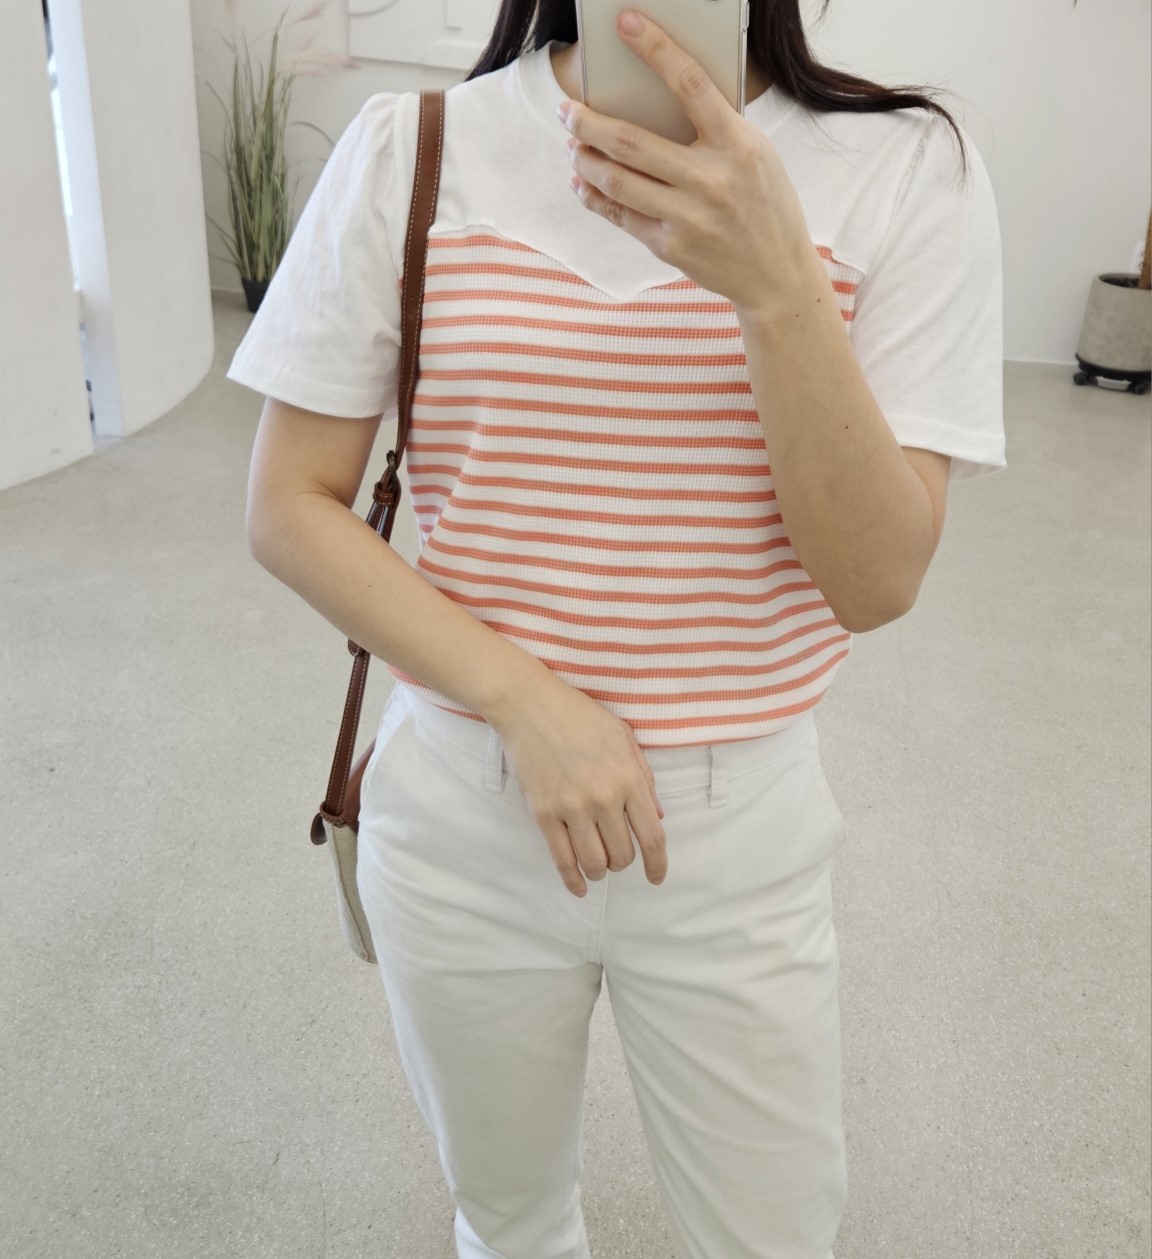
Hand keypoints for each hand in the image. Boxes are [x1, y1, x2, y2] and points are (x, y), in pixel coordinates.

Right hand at [488, 674, 668, 896]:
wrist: (529, 704)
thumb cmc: (579, 715)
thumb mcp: (623, 737)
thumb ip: (643, 777)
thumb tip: (656, 816)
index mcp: (628, 779)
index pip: (652, 837)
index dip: (658, 865)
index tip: (656, 877)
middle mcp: (603, 798)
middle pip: (623, 855)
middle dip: (623, 862)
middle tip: (617, 854)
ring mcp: (572, 808)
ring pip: (595, 863)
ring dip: (600, 871)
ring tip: (598, 865)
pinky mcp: (544, 813)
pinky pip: (562, 859)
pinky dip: (572, 880)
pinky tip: (579, 886)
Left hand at [558, 8, 813, 314]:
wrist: (777, 273)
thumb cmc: (765, 203)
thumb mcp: (756, 154)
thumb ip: (715, 128)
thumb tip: (656, 97)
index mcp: (738, 145)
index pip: (690, 84)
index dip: (654, 48)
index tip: (625, 23)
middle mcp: (711, 179)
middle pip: (631, 141)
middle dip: (588, 122)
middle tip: (566, 110)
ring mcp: (688, 217)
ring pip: (617, 181)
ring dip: (584, 160)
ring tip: (573, 145)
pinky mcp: (671, 247)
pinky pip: (621, 215)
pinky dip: (595, 196)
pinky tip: (584, 182)